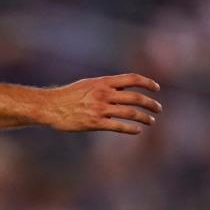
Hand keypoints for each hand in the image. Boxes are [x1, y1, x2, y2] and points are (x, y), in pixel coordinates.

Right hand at [39, 73, 161, 133]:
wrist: (51, 106)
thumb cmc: (69, 95)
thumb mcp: (88, 84)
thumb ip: (105, 86)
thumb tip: (123, 89)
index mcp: (103, 82)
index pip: (132, 78)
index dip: (147, 82)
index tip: (157, 88)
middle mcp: (104, 93)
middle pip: (135, 97)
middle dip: (150, 103)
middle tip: (158, 108)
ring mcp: (100, 108)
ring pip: (130, 112)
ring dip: (144, 117)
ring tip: (151, 121)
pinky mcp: (95, 122)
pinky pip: (118, 126)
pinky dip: (131, 128)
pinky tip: (138, 130)